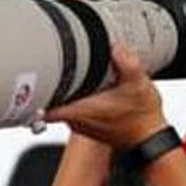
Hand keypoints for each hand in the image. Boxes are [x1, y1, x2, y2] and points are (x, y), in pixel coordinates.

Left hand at [43, 42, 169, 151]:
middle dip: (51, 85)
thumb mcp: (139, 84)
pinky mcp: (86, 125)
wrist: (149, 137)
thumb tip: (115, 47)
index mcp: (82, 111)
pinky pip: (71, 110)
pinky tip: (85, 87)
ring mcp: (79, 125)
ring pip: (60, 106)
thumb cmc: (143, 117)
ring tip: (70, 74)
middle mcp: (76, 121)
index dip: (37, 92)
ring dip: (63, 91)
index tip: (36, 76)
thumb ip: (127, 63)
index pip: (45, 106)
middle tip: (52, 66)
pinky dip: (74, 98)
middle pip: (49, 103)